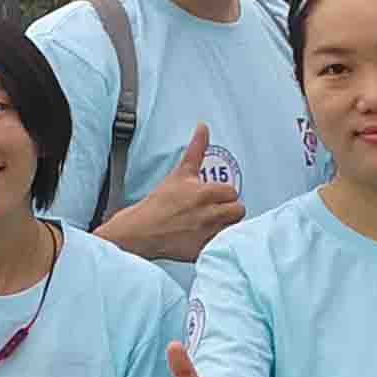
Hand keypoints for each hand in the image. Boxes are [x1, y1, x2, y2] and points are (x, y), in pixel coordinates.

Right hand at [108, 125, 246, 262]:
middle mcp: (207, 214)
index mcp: (203, 193)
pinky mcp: (202, 251)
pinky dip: (217, 243)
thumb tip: (203, 126)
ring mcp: (206, 234)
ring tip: (210, 225)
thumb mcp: (180, 173)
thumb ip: (196, 149)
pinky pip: (222, 245)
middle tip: (212, 212)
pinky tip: (204, 238)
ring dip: (225, 226)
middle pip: (237, 210)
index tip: (212, 198)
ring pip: (233, 228)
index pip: (231, 193)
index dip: (222, 195)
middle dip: (228, 210)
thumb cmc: (159, 202)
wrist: (139, 231)